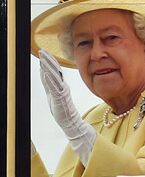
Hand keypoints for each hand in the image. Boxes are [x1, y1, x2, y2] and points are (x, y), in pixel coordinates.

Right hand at [39, 49, 95, 165]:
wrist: (71, 125)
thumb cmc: (68, 113)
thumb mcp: (64, 98)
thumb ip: (59, 88)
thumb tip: (55, 77)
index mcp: (59, 89)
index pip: (53, 73)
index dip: (49, 63)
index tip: (45, 53)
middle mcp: (56, 90)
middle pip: (51, 73)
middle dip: (46, 62)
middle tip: (42, 51)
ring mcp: (57, 94)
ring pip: (52, 78)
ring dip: (48, 67)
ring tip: (43, 57)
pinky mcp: (59, 98)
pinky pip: (54, 86)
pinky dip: (50, 78)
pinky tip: (47, 71)